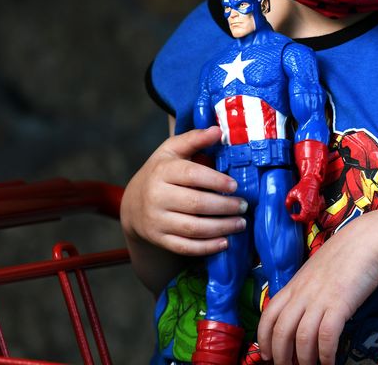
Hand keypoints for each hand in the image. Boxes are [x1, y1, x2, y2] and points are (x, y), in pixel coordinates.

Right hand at [120, 126, 246, 256]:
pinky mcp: (159, 239)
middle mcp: (156, 197)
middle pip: (195, 204)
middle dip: (224, 207)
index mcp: (162, 172)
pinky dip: (207, 247)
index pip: (191, 175)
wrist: (133, 205)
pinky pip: (185, 247)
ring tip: (241, 223)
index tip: (235, 185)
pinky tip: (225, 242)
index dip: (215, 181)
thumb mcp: (172, 150)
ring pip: (193, 228)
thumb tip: (218, 130)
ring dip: (221, 228)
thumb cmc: (161, 172)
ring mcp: (156, 221)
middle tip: (244, 206)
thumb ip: (194, 139)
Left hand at [257, 210, 377, 364]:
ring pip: (301, 337)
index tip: (266, 355)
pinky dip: (325, 353)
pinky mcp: (340, 303)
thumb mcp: (316, 271)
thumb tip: (301, 312)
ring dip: (304, 359)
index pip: (268, 315)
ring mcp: (320, 298)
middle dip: (280, 356)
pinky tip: (329, 361)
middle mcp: (302, 293)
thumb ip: (305, 289)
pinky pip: (326, 335)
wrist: (367, 239)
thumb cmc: (345, 255)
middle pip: (281, 331)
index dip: (264, 339)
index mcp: (294, 285)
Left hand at [284, 176, 323, 224]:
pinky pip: (316, 214)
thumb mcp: (292, 194)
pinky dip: (311, 216)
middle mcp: (313, 206)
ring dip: (307, 219)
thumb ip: (288, 202)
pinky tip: (306, 213)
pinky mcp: (318, 205)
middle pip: (308, 219)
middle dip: (301, 220)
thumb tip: (288, 209)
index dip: (296, 218)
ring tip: (300, 216)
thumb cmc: (303, 186)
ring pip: (313, 217)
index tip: (292, 215)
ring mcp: (316, 206)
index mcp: (306, 204)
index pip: (303, 217)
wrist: (311, 181)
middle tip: (295, 216)